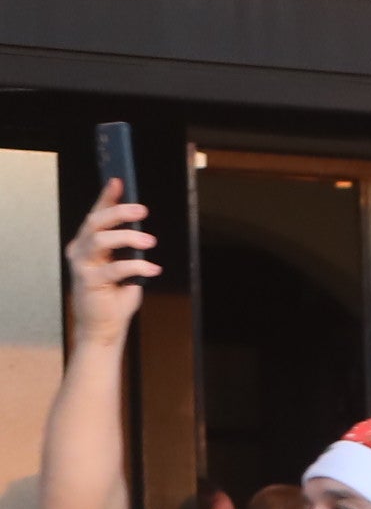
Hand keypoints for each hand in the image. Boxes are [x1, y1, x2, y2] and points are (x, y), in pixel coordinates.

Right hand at [64, 187, 155, 346]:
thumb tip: (142, 228)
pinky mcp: (89, 282)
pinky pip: (114, 268)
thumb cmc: (114, 296)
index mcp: (87, 243)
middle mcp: (80, 250)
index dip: (106, 197)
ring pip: (101, 240)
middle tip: (142, 210)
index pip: (96, 215)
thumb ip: (127, 248)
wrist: (103, 328)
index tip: (118, 181)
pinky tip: (152, 268)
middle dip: (119, 212)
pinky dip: (136, 266)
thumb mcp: (122, 266)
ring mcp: (82, 266)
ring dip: (127, 237)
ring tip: (149, 241)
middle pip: (96, 222)